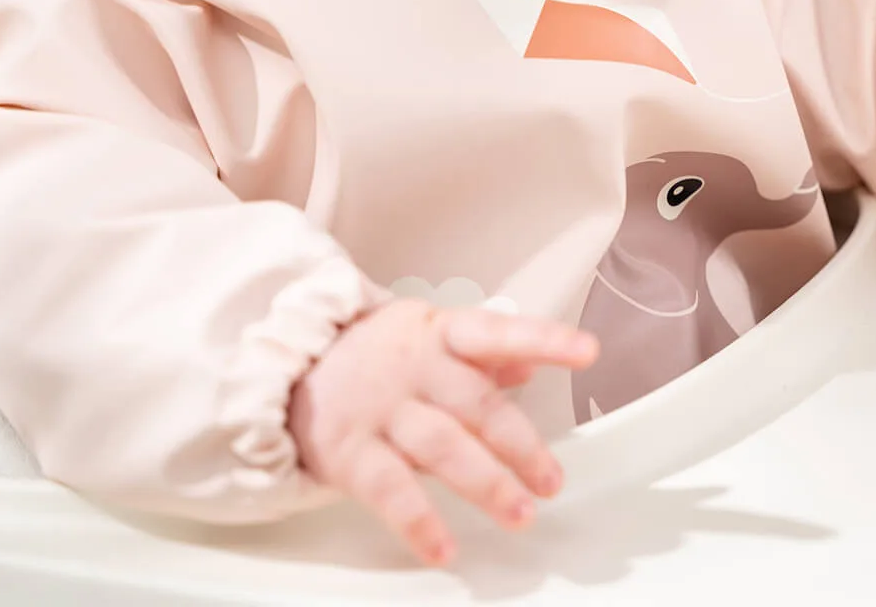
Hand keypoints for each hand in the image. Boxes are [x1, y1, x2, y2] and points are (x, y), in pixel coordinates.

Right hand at [288, 297, 597, 565]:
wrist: (288, 365)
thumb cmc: (374, 354)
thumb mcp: (430, 336)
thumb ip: (483, 354)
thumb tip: (531, 362)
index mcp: (438, 333)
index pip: (496, 331)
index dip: (544, 340)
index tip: (587, 351)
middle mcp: (413, 367)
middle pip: (476, 403)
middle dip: (520, 444)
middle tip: (550, 480)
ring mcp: (380, 408)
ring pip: (441, 445)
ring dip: (485, 482)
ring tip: (519, 512)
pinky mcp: (349, 450)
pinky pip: (389, 489)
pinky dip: (419, 521)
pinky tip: (444, 545)